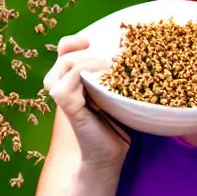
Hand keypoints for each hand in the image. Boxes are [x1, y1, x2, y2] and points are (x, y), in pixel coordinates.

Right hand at [43, 34, 132, 169]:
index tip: (91, 40)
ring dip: (87, 61)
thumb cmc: (117, 123)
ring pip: (63, 66)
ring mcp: (64, 98)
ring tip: (108, 67)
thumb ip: (115, 74)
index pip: (64, 49)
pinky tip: (103, 78)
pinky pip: (64, 87)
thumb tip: (134, 50)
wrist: (110, 154)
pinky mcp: (68, 110)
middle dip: (86, 51)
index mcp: (73, 79)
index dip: (74, 41)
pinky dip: (82, 76)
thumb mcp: (117, 91)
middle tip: (110, 59)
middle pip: (64, 55)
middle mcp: (63, 86)